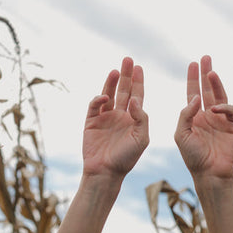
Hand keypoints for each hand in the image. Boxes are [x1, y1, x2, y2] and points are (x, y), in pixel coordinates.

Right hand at [82, 57, 148, 180]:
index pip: (136, 95)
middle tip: (128, 59)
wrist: (106, 172)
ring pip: (108, 95)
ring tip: (116, 70)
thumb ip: (141, 118)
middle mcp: (119, 116)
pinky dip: (98, 100)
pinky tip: (104, 97)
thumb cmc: (126, 158)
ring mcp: (105, 118)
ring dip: (111, 82)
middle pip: (123, 90)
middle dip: (126, 75)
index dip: (138, 81)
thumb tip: (134, 99)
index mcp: (133, 119)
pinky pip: (94, 107)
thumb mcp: (141, 138)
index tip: (139, 67)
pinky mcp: (91, 122)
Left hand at [174, 55, 232, 181]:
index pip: (194, 92)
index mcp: (195, 116)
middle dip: (206, 73)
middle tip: (206, 57)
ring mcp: (222, 120)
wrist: (209, 173)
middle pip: (208, 89)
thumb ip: (185, 114)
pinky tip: (214, 107)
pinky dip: (223, 106)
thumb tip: (195, 97)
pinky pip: (230, 111)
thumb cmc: (192, 156)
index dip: (193, 78)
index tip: (193, 63)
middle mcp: (208, 115)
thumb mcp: (181, 134)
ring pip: (220, 96)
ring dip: (216, 84)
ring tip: (211, 72)